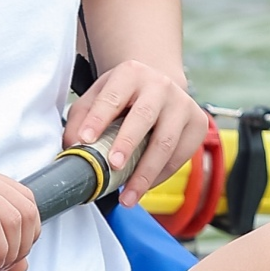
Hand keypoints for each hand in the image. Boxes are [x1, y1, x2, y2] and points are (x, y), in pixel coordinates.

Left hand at [64, 61, 207, 207]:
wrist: (158, 88)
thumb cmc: (123, 97)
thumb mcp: (97, 97)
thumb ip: (81, 119)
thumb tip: (72, 149)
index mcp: (130, 74)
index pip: (112, 97)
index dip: (98, 118)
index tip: (85, 140)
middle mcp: (160, 85)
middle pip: (144, 116)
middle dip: (128, 144)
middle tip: (113, 167)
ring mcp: (182, 104)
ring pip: (166, 142)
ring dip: (145, 173)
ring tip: (128, 197)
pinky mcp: (197, 124)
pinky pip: (179, 156)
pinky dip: (160, 176)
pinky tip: (144, 187)